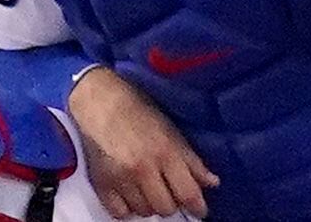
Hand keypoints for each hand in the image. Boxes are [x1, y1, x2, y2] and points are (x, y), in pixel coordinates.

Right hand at [68, 67, 218, 218]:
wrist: (98, 100)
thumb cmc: (137, 110)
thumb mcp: (170, 130)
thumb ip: (191, 159)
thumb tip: (212, 182)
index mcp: (164, 153)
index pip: (188, 194)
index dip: (198, 206)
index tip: (198, 208)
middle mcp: (142, 168)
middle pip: (166, 208)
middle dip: (170, 201)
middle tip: (166, 189)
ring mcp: (120, 177)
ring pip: (144, 211)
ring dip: (148, 202)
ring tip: (145, 186)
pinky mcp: (100, 182)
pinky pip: (119, 212)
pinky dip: (126, 207)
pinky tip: (128, 192)